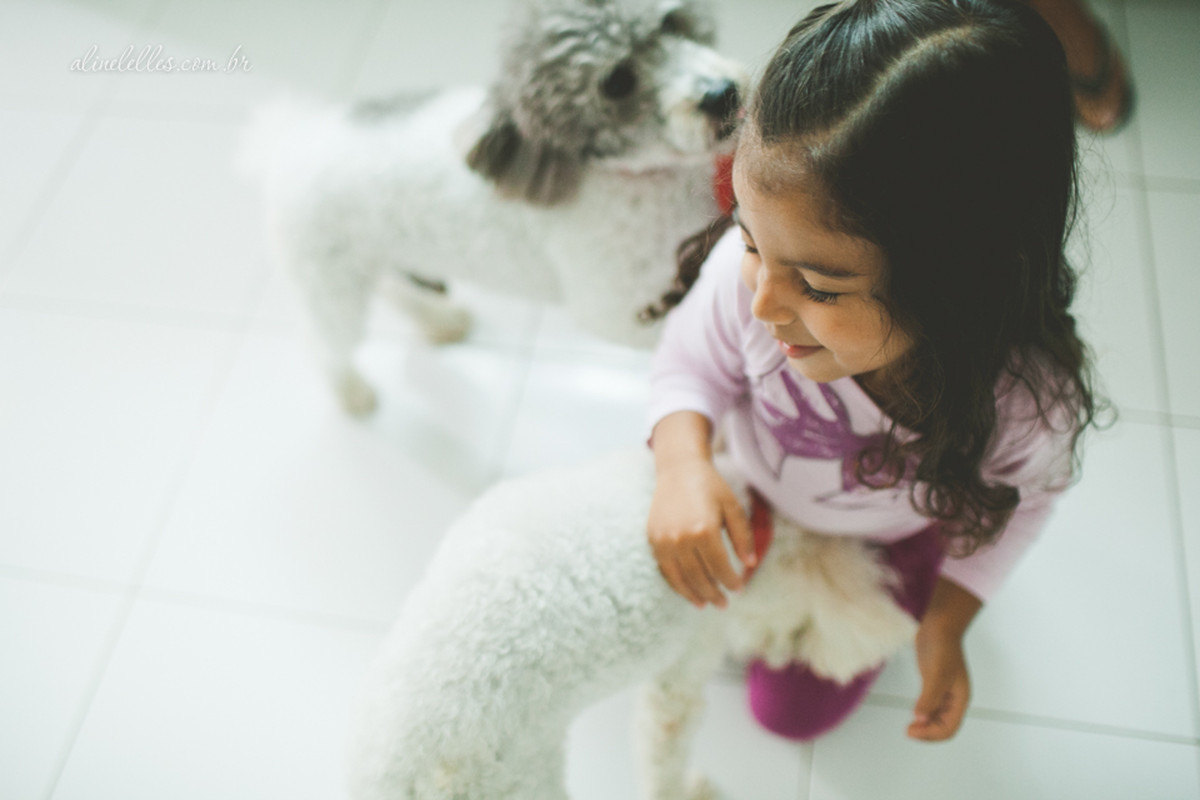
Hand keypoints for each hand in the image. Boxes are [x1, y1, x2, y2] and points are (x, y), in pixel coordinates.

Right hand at [647, 458, 755, 608]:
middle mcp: (681, 538)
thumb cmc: (710, 487)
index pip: (719, 567)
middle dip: (714, 593)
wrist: (678, 470)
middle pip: (699, 576)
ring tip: (706, 604)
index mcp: (704, 529)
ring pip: (680, 578)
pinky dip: (677, 585)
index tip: (739, 589)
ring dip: (695, 594)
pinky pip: (666, 570)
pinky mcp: (653, 540)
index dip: (730, 581)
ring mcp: (664, 540)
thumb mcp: (732, 507)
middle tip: (724, 604)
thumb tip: (750, 564)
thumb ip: (742, 536)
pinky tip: (689, 592)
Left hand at [907, 620, 970, 740]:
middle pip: (943, 726)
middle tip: (908, 731)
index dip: (931, 734)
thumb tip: (920, 719)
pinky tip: (913, 713)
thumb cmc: (942, 647)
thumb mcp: (936, 674)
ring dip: (924, 725)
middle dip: (927, 732)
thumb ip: (929, 697)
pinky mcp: (934, 684)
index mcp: (960, 699)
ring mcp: (944, 692)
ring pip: (936, 718)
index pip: (949, 728)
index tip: (912, 731)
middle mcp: (954, 699)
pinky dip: (922, 714)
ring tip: (909, 727)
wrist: (939, 626)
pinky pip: (930, 706)